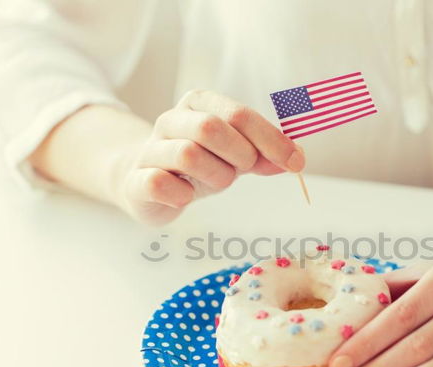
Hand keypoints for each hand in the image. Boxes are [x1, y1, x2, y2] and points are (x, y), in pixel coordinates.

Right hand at [116, 90, 303, 224]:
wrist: (148, 184)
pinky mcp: (135, 180)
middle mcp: (172, 120)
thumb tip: (297, 158)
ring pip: (187, 154)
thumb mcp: (237, 156)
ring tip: (217, 182)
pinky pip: (159, 183)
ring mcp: (150, 149)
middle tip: (243, 170)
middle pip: (210, 128)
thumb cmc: (201, 165)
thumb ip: (265, 155)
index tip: (295, 162)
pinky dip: (181, 195)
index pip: (239, 114)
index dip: (271, 139)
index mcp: (199, 104)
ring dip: (215, 176)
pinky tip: (185, 197)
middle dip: (239, 155)